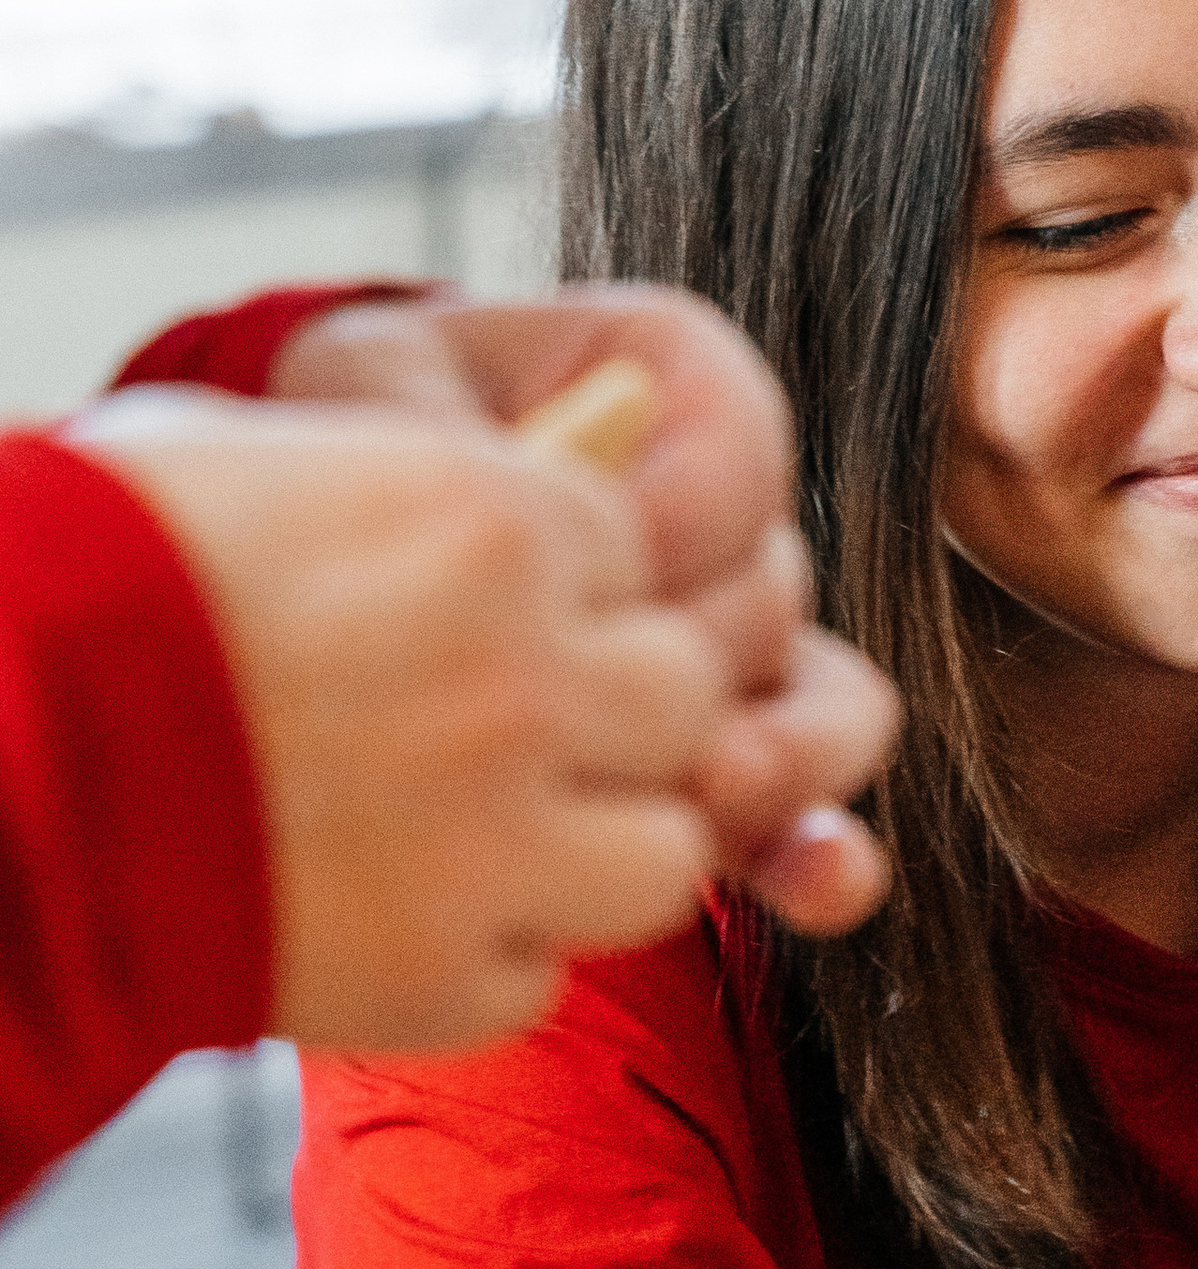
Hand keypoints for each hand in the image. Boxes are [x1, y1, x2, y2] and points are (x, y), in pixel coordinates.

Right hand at [75, 389, 750, 1052]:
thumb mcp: (272, 464)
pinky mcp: (444, 977)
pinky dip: (482, 957)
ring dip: (594, 849)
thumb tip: (583, 441)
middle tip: (520, 732)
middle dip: (619, 717)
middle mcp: (524, 679)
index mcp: (493, 525)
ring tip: (487, 839)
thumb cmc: (97, 575)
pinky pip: (540, 973)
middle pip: (686, 698)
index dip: (575, 587)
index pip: (640, 549)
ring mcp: (496, 842)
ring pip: (665, 855)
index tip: (498, 612)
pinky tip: (389, 916)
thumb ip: (430, 478)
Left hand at [266, 288, 893, 937]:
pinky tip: (816, 890)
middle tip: (607, 698)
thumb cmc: (337, 454)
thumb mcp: (364, 387)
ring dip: (789, 756)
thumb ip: (441, 412)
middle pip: (769, 591)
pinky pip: (813, 810)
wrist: (300, 571)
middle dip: (702, 650)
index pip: (734, 446)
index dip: (671, 517)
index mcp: (663, 377)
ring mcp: (732, 646)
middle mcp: (723, 511)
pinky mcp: (726, 765)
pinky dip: (819, 855)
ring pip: (826, 703)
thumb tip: (548, 475)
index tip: (581, 554)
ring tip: (713, 789)